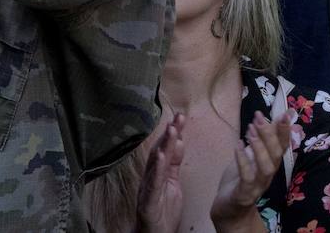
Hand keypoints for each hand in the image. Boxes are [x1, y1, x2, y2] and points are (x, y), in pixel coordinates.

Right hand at [137, 112, 186, 232]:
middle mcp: (150, 179)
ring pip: (155, 165)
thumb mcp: (172, 184)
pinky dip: (156, 170)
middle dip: (169, 135)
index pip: (165, 149)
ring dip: (164, 146)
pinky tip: (160, 157)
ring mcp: (148, 189)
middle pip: (159, 152)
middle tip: (178, 118)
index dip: (172, 133)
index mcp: (157, 174)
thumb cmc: (162, 212)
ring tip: (171, 130)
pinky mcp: (148, 202)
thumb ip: (174, 165)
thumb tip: (180, 142)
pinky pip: (152, 184)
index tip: (181, 117)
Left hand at [211, 111, 293, 229]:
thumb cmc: (241, 177)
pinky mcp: (244, 194)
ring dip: (260, 147)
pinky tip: (237, 146)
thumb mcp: (253, 154)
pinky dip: (243, 161)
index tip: (284, 113)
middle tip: (259, 117)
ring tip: (250, 130)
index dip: (285, 131)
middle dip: (270, 134)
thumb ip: (265, 137)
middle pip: (276, 155)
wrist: (229, 208)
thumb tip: (278, 115)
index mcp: (271, 163)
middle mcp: (268, 174)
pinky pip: (247, 178)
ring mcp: (258, 185)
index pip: (283, 146)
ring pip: (266, 168)